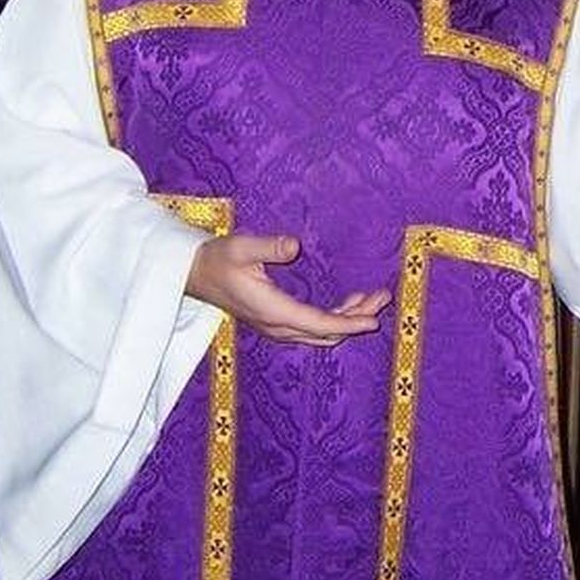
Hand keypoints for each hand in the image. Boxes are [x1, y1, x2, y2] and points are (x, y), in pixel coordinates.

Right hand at [186, 233, 391, 346]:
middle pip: (325, 331)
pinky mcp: (276, 323)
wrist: (196, 275)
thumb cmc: (219, 258)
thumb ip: (268, 246)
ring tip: (372, 299)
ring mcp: (276, 327)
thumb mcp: (241, 247)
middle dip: (356, 318)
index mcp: (271, 310)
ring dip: (348, 319)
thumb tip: (293, 246)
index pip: (318, 322)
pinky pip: (311, 329)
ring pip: (320, 333)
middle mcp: (276, 325)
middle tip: (382, 298)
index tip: (372, 319)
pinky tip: (348, 304)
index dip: (347, 322)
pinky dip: (334, 320)